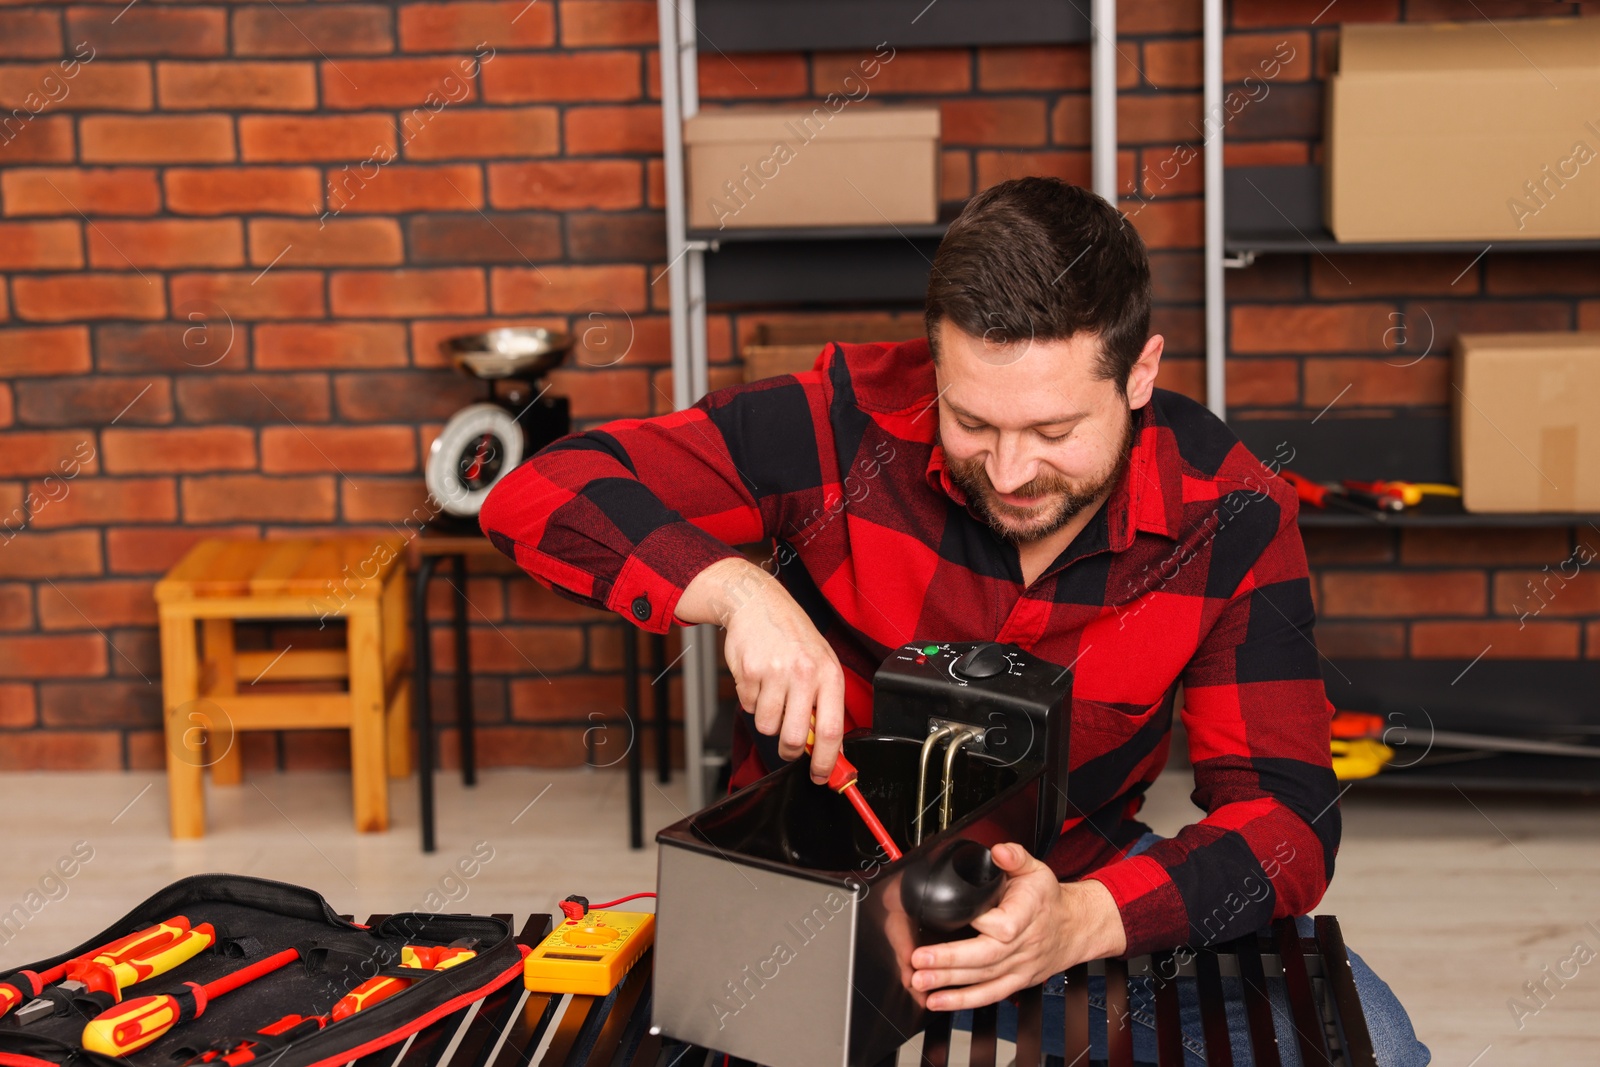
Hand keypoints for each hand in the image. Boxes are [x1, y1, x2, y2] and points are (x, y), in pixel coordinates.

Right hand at [676, 558, 846, 784]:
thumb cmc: (793, 635)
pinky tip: (759, 678)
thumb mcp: (821, 662)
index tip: (822, 776)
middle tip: (788, 744)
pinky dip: (753, 699)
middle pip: (794, 737)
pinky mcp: (749, 672)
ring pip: (767, 725)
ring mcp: (775, 673)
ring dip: (768, 718)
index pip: (831, 730)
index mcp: (828, 674)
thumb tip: (827, 747)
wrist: (758, 603)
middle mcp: (804, 673)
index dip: (826, 761)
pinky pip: (749, 706)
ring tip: (773, 692)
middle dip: (789, 750)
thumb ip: (825, 703)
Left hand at [908, 843, 1126, 1011]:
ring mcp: (1019, 968)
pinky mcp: (1016, 982)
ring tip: (921, 982)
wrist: (1074, 928)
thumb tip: (999, 851)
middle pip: (985, 958)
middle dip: (949, 961)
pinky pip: (989, 995)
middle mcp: (1023, 946)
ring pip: (983, 979)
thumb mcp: (1036, 870)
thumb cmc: (1049, 900)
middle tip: (919, 960)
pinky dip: (963, 1001)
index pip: (1001, 925)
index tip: (953, 916)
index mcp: (1026, 916)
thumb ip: (1015, 857)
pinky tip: (939, 1001)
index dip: (978, 922)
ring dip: (950, 984)